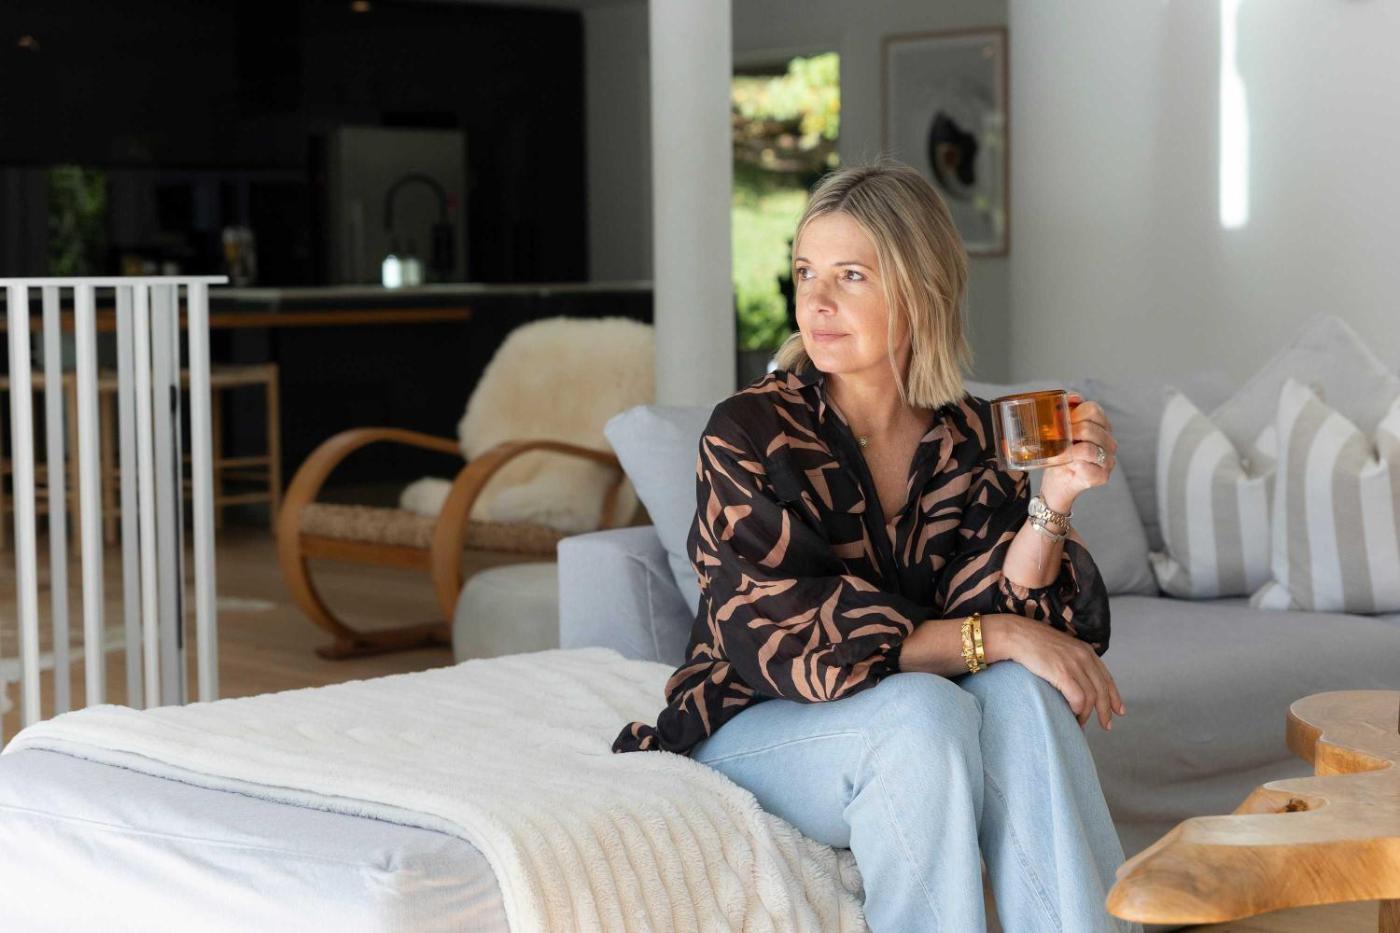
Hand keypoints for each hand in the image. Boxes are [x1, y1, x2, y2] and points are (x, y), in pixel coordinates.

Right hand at [986, 613, 1125, 730]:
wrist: (1015, 635)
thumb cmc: (1031, 642)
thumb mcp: (1060, 647)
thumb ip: (1072, 660)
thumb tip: (1075, 681)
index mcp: (1085, 651)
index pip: (1106, 678)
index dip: (1114, 696)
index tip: (1119, 710)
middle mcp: (1084, 657)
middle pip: (1102, 690)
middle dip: (1106, 711)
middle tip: (1106, 725)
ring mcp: (1074, 665)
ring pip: (1091, 697)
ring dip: (1086, 714)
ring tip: (1079, 723)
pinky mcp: (1062, 673)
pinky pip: (1078, 699)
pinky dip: (1077, 710)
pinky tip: (1071, 715)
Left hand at [1040, 393, 1116, 511]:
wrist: (1057, 484)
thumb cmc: (1060, 456)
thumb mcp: (1060, 432)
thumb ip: (1066, 412)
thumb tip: (1072, 397)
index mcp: (1101, 426)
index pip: (1093, 410)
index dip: (1074, 414)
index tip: (1060, 422)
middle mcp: (1108, 442)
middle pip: (1089, 428)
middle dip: (1068, 433)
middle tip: (1055, 440)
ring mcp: (1108, 460)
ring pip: (1088, 449)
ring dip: (1068, 451)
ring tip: (1057, 454)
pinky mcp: (1102, 476)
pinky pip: (1086, 467)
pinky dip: (1071, 466)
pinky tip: (1067, 466)